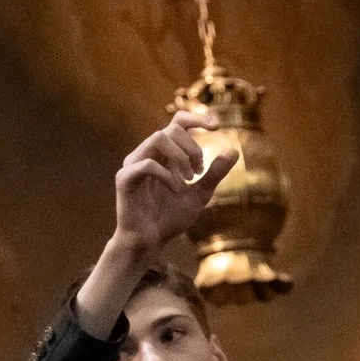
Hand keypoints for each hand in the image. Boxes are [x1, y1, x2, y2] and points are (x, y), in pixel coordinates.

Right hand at [110, 112, 239, 258]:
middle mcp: (147, 154)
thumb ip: (214, 174)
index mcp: (164, 155)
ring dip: (180, 157)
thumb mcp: (200, 195)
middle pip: (171, 129)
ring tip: (188, 180)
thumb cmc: (170, 218)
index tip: (217, 126)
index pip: (178, 123)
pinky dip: (167, 174)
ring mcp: (134, 164)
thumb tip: (234, 151)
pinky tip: (176, 189)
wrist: (150, 242)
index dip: (197, 118)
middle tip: (199, 172)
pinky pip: (146, 164)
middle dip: (192, 148)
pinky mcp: (125, 179)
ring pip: (158, 138)